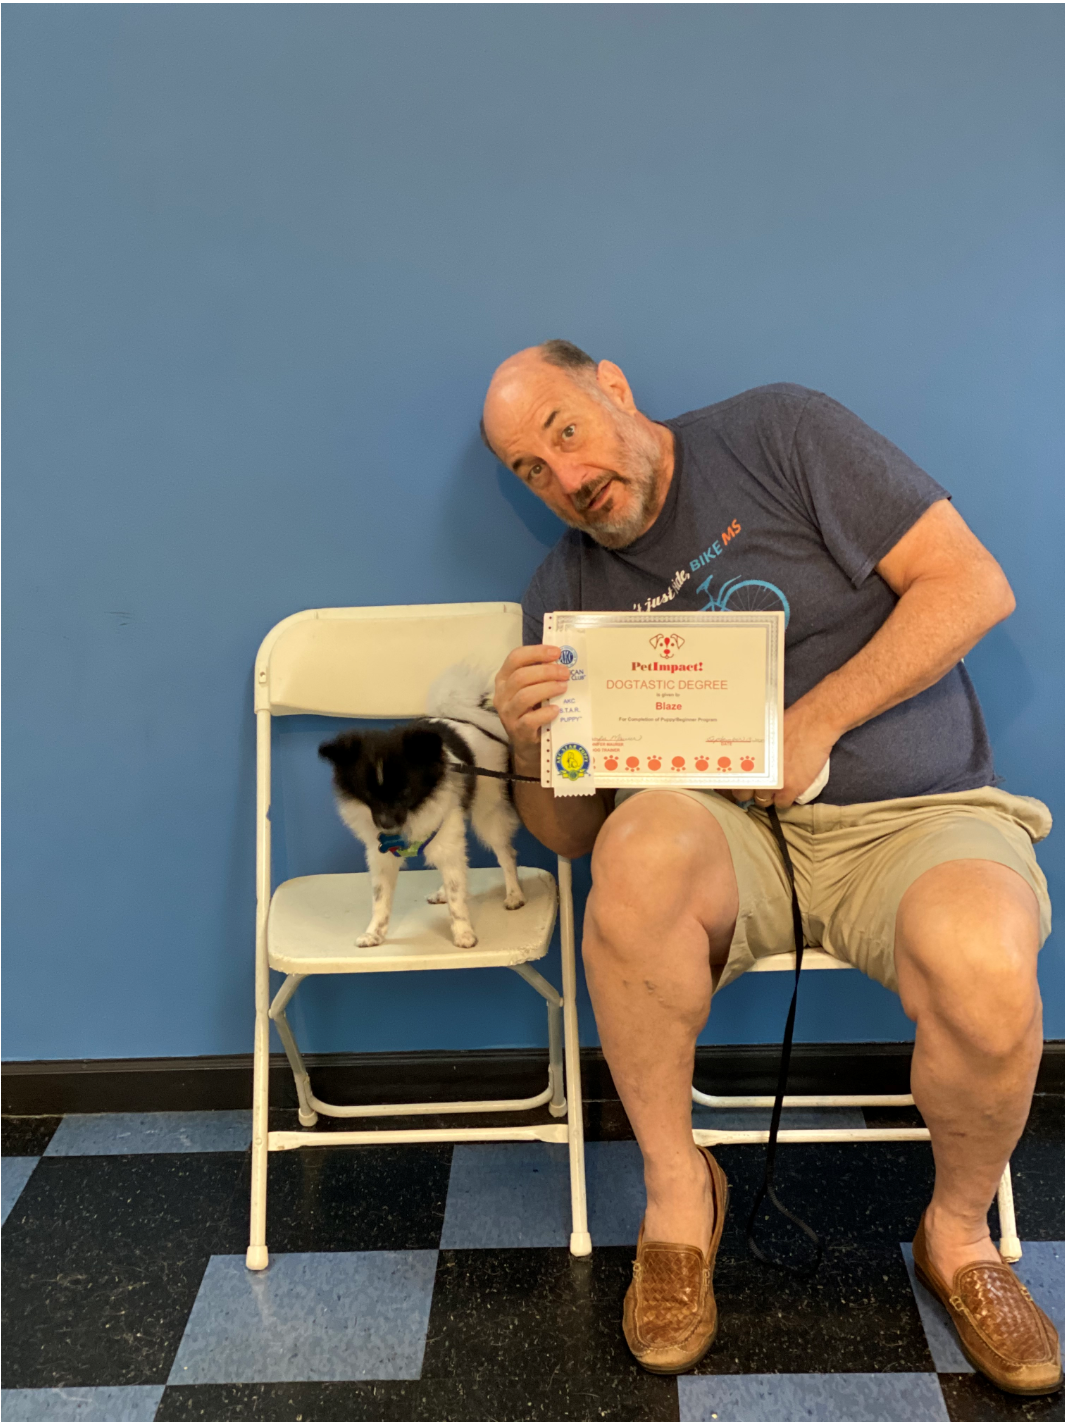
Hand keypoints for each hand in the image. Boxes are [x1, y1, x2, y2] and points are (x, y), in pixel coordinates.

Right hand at [494, 645, 569, 774]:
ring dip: (547, 689)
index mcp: (504, 679)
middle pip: (521, 676)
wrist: (529, 744)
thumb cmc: (533, 710)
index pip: (515, 658)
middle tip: (566, 673)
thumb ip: (541, 675)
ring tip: (564, 687)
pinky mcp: (517, 731)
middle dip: (546, 671)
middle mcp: (501, 695)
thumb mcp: (532, 689)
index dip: (536, 652)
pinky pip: (530, 720)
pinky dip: (545, 713)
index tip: (557, 652)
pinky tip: (557, 710)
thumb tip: (563, 659)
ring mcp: (507, 714)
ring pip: (525, 696)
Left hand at [727, 694, 837, 809]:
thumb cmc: (788, 723)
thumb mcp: (761, 736)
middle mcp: (755, 773)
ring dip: (768, 797)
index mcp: (746, 759)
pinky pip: (782, 805)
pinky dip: (784, 801)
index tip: (741, 783)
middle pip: (744, 795)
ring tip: (775, 788)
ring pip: (763, 802)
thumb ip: (752, 750)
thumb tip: (745, 758)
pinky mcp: (791, 789)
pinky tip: (788, 792)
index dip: (737, 784)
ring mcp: (772, 783)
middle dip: (750, 792)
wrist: (814, 724)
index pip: (732, 780)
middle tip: (759, 786)